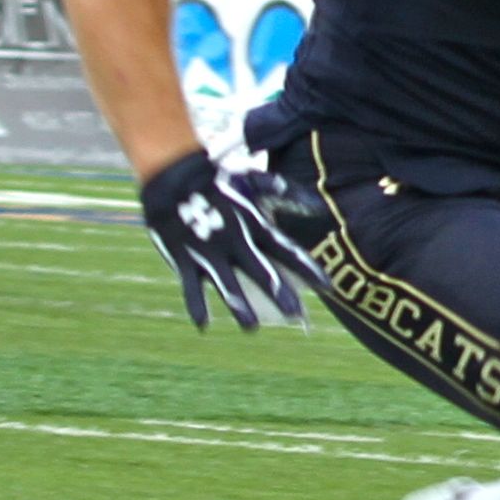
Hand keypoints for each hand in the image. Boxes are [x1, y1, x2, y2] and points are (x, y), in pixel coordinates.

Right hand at [141, 150, 328, 329]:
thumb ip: (289, 193)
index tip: (327, 286)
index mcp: (254, 224)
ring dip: (239, 306)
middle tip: (295, 316)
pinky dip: (196, 304)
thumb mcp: (255, 179)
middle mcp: (235, 240)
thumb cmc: (218, 177)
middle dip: (279, 294)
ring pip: (227, 283)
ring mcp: (209, 250)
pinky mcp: (184, 257)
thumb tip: (321, 208)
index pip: (286, 250)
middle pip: (261, 271)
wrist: (173, 172)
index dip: (307, 268)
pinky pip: (190, 285)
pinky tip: (203, 325)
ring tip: (251, 328)